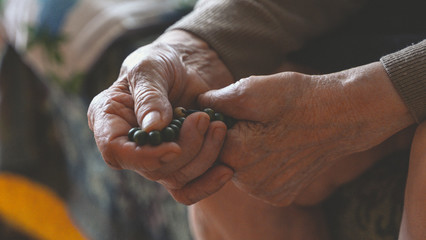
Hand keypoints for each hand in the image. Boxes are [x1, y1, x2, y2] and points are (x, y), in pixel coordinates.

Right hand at [87, 30, 233, 204]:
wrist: (186, 66)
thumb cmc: (160, 61)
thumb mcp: (149, 68)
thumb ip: (148, 96)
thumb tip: (152, 128)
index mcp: (109, 122)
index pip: (116, 151)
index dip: (144, 157)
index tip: (174, 148)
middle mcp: (129, 145)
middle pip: (152, 169)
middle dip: (185, 149)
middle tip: (203, 119)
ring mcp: (155, 157)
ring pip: (176, 178)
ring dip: (202, 158)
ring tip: (218, 127)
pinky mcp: (179, 163)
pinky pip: (190, 188)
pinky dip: (209, 183)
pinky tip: (226, 169)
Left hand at [198, 62, 414, 205]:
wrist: (341, 116)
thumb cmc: (297, 99)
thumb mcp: (252, 88)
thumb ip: (217, 100)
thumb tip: (197, 104)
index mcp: (238, 154)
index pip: (207, 141)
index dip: (216, 124)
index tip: (232, 112)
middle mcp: (249, 182)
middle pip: (223, 158)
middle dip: (231, 139)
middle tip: (256, 121)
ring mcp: (266, 192)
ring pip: (239, 170)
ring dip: (245, 153)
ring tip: (269, 133)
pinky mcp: (280, 196)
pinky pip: (258, 180)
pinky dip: (262, 165)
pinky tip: (279, 148)